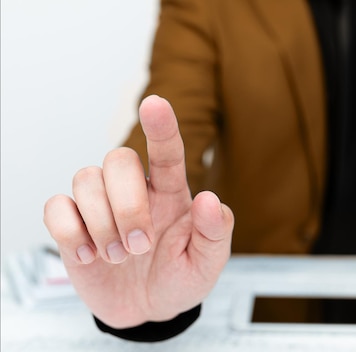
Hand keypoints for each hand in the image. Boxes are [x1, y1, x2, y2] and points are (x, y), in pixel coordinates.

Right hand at [43, 95, 233, 327]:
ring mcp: (100, 205)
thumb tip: (209, 199)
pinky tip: (90, 257)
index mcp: (172, 192)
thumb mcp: (208, 262)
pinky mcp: (73, 225)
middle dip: (127, 204)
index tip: (155, 103)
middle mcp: (135, 189)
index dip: (161, 126)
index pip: (167, 151)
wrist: (148, 310)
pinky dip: (71, 233)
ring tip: (118, 257)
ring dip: (101, 223)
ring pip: (86, 178)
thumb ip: (215, 232)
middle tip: (140, 246)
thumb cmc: (181, 277)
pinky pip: (57, 207)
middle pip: (118, 159)